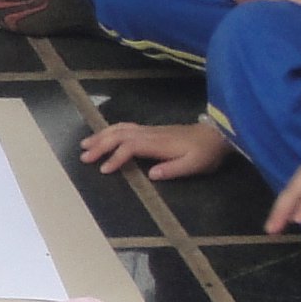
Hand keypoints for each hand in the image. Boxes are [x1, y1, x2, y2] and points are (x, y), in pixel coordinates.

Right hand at [79, 115, 234, 181]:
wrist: (216, 135)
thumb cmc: (206, 153)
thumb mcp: (194, 165)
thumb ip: (173, 169)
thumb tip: (151, 174)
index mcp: (158, 144)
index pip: (131, 146)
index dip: (116, 157)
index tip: (105, 170)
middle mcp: (150, 134)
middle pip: (120, 134)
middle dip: (100, 145)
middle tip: (84, 157)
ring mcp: (150, 130)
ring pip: (121, 128)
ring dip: (102, 136)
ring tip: (85, 145)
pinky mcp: (151, 130)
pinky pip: (126, 127)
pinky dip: (110, 131)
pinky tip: (103, 136)